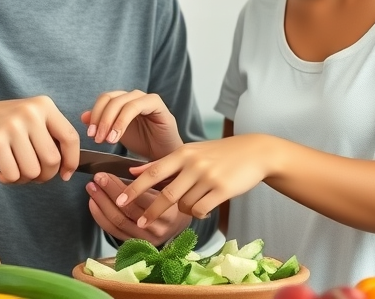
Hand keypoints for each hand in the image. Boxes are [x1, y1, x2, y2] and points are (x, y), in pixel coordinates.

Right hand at [0, 96, 79, 183]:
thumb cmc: (2, 125)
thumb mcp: (30, 119)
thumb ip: (50, 137)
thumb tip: (68, 166)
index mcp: (44, 106)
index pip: (70, 138)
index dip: (71, 161)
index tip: (65, 174)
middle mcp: (30, 113)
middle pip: (52, 160)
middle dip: (45, 175)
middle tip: (33, 174)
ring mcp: (13, 126)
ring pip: (33, 171)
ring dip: (24, 178)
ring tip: (13, 167)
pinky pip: (13, 175)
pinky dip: (7, 178)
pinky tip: (0, 168)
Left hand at [82, 90, 182, 159]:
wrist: (165, 156)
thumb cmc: (144, 144)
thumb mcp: (117, 135)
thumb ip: (102, 125)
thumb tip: (83, 116)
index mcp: (124, 101)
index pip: (104, 99)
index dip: (94, 115)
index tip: (89, 134)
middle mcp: (134, 96)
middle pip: (109, 98)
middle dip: (100, 119)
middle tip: (96, 138)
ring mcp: (146, 98)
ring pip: (121, 102)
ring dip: (110, 121)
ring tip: (107, 140)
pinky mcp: (156, 103)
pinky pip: (134, 107)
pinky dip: (122, 121)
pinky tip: (117, 137)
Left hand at [86, 172, 190, 246]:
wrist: (178, 223)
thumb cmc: (172, 198)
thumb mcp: (168, 183)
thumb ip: (151, 176)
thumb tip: (130, 169)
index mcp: (169, 210)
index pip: (141, 199)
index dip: (120, 187)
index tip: (105, 175)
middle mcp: (158, 228)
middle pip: (127, 211)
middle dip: (108, 193)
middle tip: (97, 179)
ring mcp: (147, 239)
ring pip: (119, 222)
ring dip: (101, 204)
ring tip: (92, 189)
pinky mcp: (137, 245)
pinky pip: (114, 232)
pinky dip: (101, 218)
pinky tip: (94, 204)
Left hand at [116, 135, 275, 226]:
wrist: (254, 152)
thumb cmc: (218, 153)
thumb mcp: (190, 151)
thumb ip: (162, 162)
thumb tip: (132, 170)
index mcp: (182, 153)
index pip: (152, 172)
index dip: (135, 188)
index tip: (120, 201)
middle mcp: (193, 164)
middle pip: (165, 193)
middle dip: (150, 210)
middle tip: (140, 222)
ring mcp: (208, 177)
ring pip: (184, 204)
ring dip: (183, 210)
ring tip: (190, 205)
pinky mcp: (222, 189)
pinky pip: (201, 210)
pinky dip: (198, 214)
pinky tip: (203, 209)